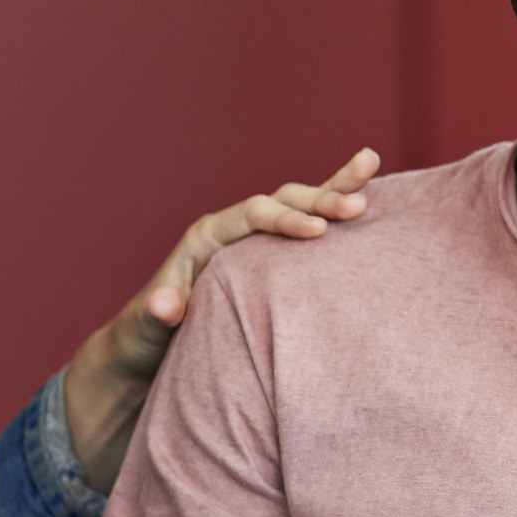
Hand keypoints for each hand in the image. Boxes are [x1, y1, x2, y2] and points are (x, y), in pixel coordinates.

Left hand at [63, 148, 379, 492]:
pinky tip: (372, 195)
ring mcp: (258, 242)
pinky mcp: (276, 259)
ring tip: (370, 164)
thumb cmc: (145, 342)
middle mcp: (234, 232)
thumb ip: (156, 316)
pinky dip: (336, 210)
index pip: (251, 216)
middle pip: (282, 201)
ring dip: (335, 190)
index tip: (317, 232)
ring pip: (301, 205)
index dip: (284, 221)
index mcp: (207, 239)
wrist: (148, 351)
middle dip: (319, 199)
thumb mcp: (144, 332)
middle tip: (356, 206)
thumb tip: (166, 304)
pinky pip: (310, 227)